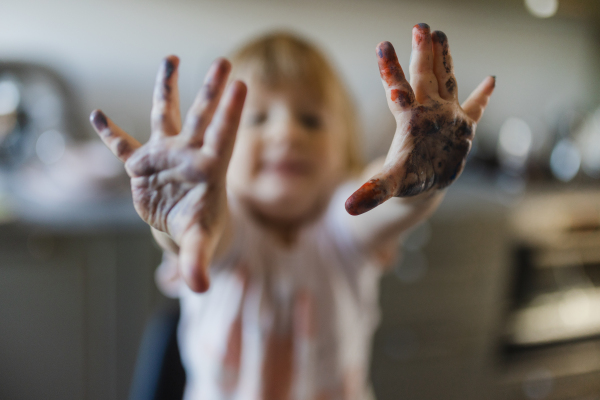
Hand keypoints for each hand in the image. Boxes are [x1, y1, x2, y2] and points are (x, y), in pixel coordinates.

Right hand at [90, 56, 246, 291]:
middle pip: (202, 117)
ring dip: (167, 89)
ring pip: (167, 116)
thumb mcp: (199, 243)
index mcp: (209, 170)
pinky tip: (98, 114)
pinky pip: (124, 145)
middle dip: (212, 91)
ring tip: (170, 59)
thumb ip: (198, 261)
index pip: (223, 137)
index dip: (230, 113)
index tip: (241, 85)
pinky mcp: (143, 165)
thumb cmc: (201, 229)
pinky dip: (110, 133)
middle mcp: (189, 155)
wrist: (185, 226)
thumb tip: (198, 287)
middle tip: (224, 62)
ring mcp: (166, 156)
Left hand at [345, 23, 494, 214]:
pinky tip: (491, 80)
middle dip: (422, 54)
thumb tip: (348, 207)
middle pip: (424, 78)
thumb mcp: (390, 184)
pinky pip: (474, 109)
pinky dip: (483, 98)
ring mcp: (446, 117)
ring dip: (444, 60)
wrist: (421, 185)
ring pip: (446, 82)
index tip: (383, 47)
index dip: (391, 71)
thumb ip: (372, 192)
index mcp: (410, 121)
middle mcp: (427, 113)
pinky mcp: (463, 128)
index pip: (399, 91)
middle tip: (419, 26)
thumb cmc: (405, 180)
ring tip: (439, 34)